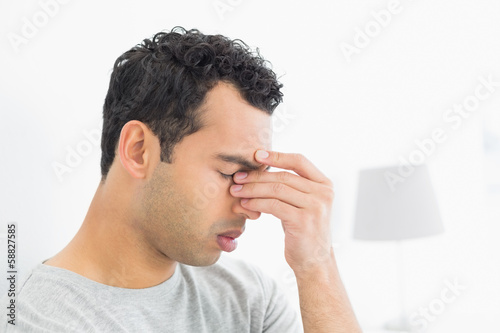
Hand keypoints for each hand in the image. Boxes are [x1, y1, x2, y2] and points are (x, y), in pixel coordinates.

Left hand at [231, 150, 334, 273]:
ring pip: (276, 189)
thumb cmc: (303, 231)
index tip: (256, 155)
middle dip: (257, 176)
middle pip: (283, 176)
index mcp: (324, 184)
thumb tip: (260, 167)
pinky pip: (273, 205)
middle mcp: (323, 193)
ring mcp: (315, 207)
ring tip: (236, 192)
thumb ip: (291, 187)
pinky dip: (256, 203)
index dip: (277, 155)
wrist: (313, 262)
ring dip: (252, 189)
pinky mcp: (304, 221)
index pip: (299, 161)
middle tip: (237, 178)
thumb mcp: (301, 205)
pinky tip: (244, 204)